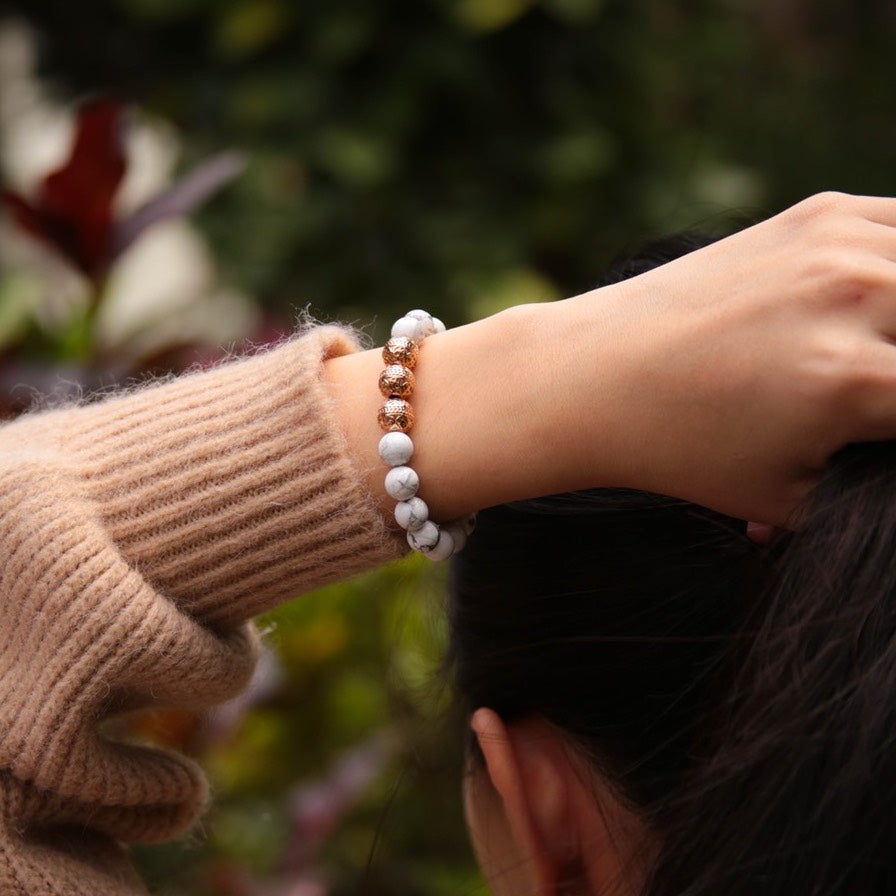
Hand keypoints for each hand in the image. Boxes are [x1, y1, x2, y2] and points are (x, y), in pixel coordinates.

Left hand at [559, 191, 895, 523]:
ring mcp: (839, 243)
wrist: (596, 373)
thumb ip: (875, 485)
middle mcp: (858, 296)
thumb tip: (888, 460)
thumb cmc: (683, 448)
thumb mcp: (789, 496)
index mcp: (855, 380)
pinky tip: (877, 302)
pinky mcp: (820, 213)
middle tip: (876, 388)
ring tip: (872, 351)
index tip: (883, 421)